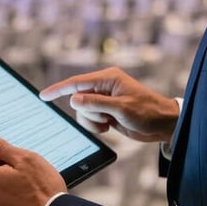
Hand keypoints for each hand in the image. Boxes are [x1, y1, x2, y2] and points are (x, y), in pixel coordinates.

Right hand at [40, 67, 179, 143]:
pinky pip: (90, 119)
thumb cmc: (147, 112)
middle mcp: (104, 87)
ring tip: (109, 124)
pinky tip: (110, 127)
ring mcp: (104, 99)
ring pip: (83, 112)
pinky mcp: (106, 111)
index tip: (43, 96)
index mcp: (107, 78)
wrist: (162, 124)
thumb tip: (74, 99)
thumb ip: (96, 103)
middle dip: (88, 113)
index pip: (76, 83)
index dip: (59, 89)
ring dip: (92, 122)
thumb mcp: (121, 108)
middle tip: (106, 119)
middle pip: (79, 100)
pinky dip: (95, 126)